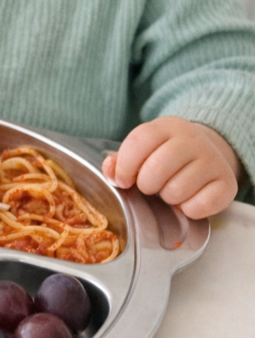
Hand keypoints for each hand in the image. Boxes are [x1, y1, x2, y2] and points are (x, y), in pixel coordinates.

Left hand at [102, 117, 239, 218]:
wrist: (207, 154)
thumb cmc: (166, 156)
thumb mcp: (144, 150)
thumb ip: (122, 160)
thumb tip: (111, 172)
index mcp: (167, 127)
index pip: (139, 141)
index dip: (125, 166)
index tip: (123, 180)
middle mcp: (193, 140)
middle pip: (157, 168)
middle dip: (146, 185)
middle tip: (151, 186)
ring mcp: (213, 160)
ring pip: (177, 190)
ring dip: (168, 198)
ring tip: (171, 189)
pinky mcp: (227, 183)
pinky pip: (199, 206)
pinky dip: (188, 210)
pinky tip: (188, 200)